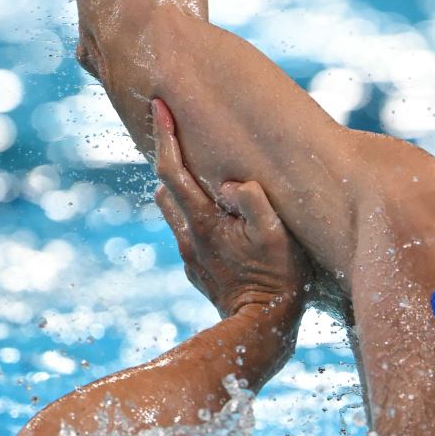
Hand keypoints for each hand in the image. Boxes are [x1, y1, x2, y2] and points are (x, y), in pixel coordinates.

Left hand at [151, 96, 307, 320]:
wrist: (260, 331)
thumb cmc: (277, 279)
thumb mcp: (276, 236)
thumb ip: (253, 200)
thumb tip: (232, 182)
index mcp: (202, 220)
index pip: (172, 168)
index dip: (165, 133)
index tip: (157, 105)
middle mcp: (187, 234)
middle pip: (165, 184)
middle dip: (169, 156)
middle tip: (179, 129)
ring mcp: (190, 253)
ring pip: (172, 208)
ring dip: (181, 187)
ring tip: (201, 172)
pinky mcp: (196, 268)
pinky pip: (187, 230)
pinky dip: (193, 213)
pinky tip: (218, 215)